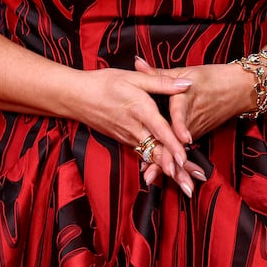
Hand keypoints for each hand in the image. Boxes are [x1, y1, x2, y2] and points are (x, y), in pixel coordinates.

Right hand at [68, 66, 195, 192]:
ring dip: (170, 172)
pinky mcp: (125, 140)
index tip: (185, 160)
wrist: (75, 97)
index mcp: (140, 110)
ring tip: (187, 187)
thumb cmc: (103, 84)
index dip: (173, 145)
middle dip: (176, 171)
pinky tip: (170, 175)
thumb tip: (187, 84)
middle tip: (192, 188)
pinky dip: (158, 166)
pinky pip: (144, 155)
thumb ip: (161, 82)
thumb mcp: (132, 77)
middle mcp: (135, 128)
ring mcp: (129, 137)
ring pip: (153, 157)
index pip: (160, 131)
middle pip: (158, 153)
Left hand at [133, 56, 251, 193]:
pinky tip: (156, 174)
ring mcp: (194, 129)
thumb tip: (137, 62)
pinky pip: (182, 150)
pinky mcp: (196, 134)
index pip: (181, 114)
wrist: (239, 89)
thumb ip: (158, 73)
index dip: (180, 126)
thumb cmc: (212, 78)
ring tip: (151, 178)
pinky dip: (171, 162)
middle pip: (177, 140)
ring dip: (166, 164)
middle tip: (151, 172)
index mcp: (186, 98)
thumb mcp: (184, 72)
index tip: (181, 139)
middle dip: (166, 157)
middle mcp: (191, 118)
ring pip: (179, 149)